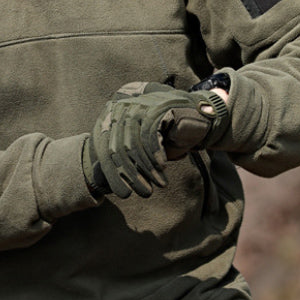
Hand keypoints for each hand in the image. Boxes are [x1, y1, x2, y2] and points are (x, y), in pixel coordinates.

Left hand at [85, 82, 229, 197]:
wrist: (194, 116)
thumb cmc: (165, 135)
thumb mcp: (140, 148)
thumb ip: (123, 160)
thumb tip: (105, 185)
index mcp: (111, 115)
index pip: (104, 148)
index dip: (113, 174)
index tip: (123, 194)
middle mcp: (121, 108)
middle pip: (117, 148)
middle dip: (131, 175)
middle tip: (144, 192)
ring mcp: (138, 105)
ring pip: (133, 145)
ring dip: (146, 169)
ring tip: (158, 183)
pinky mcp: (155, 108)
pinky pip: (150, 136)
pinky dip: (155, 155)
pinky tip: (163, 167)